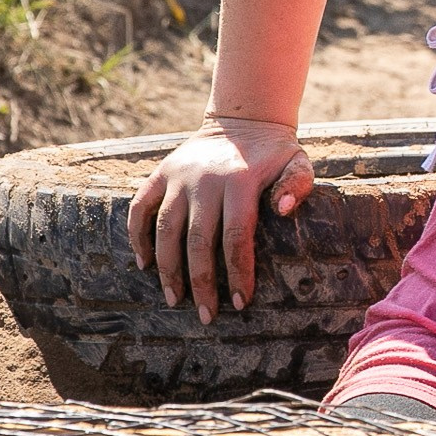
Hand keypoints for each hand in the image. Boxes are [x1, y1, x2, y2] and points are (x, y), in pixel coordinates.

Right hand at [126, 118, 314, 321]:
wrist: (244, 120)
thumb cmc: (275, 154)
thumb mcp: (298, 162)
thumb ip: (297, 184)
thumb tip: (283, 210)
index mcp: (241, 181)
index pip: (237, 235)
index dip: (238, 271)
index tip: (241, 302)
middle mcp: (205, 180)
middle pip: (198, 240)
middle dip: (202, 282)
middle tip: (206, 315)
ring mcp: (179, 177)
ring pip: (166, 229)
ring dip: (168, 268)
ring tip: (173, 299)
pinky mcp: (160, 174)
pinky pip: (140, 208)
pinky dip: (138, 236)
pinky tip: (145, 263)